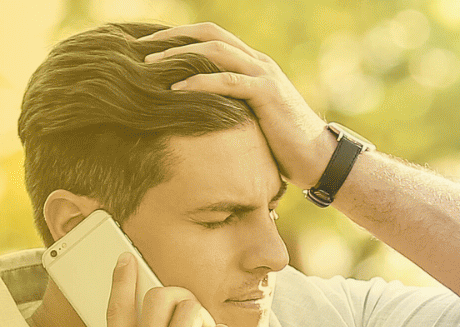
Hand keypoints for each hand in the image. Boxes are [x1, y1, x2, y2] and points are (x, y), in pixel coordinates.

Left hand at [141, 23, 333, 184]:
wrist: (319, 159)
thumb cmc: (283, 146)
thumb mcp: (250, 119)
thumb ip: (229, 107)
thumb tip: (195, 115)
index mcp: (253, 65)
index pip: (211, 38)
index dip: (179, 37)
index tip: (149, 47)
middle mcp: (258, 63)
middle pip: (209, 34)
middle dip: (172, 36)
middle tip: (140, 46)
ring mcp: (265, 75)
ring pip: (216, 51)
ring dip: (179, 55)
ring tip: (149, 66)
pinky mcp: (268, 95)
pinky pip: (228, 81)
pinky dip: (199, 83)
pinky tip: (175, 90)